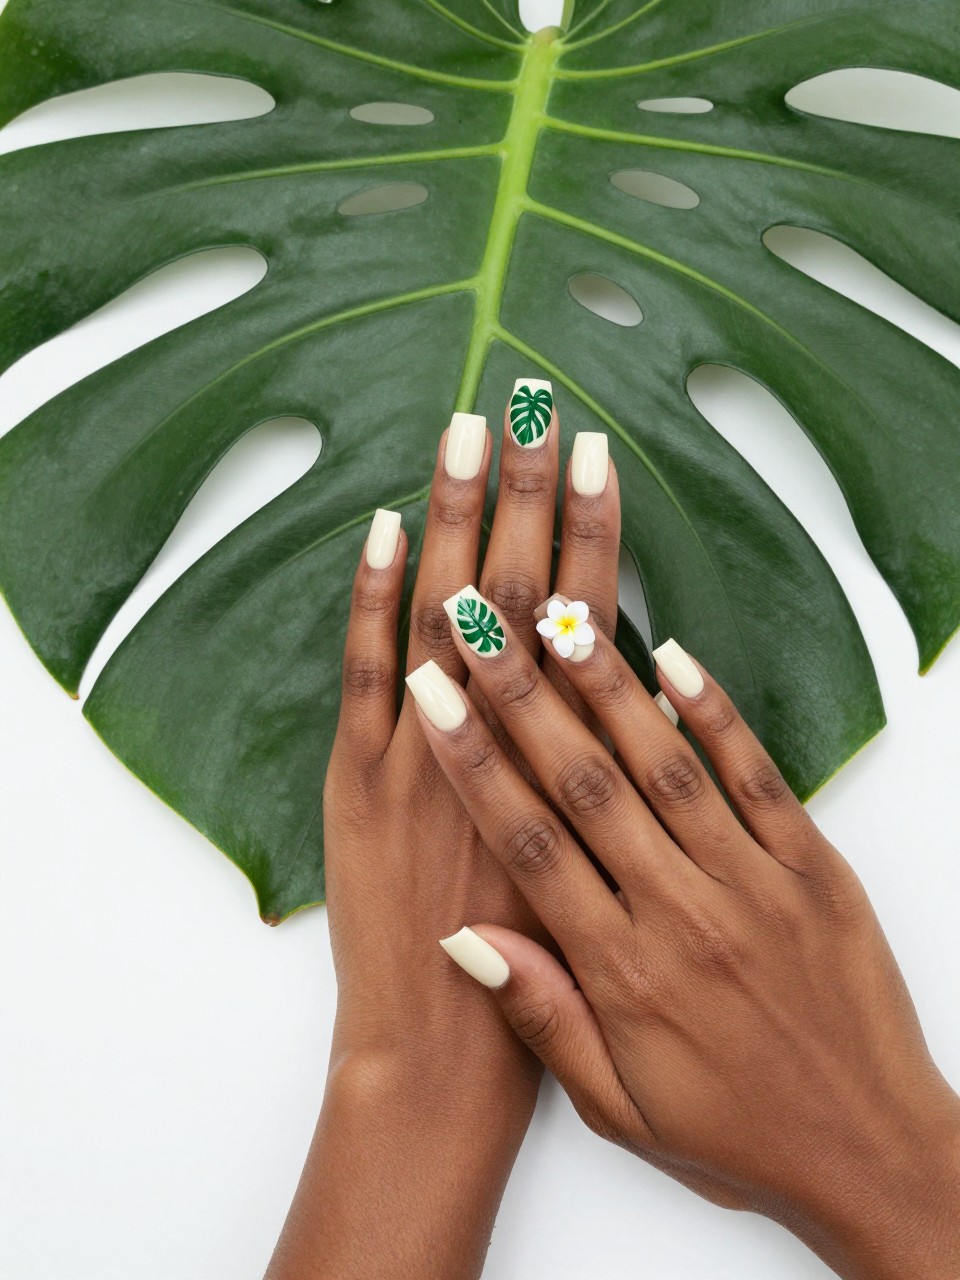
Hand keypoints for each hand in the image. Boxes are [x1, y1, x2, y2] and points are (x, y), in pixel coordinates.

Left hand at [267, 392, 621, 1279]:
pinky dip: (375, 599)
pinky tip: (388, 528)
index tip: (595, 461)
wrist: (447, 1061)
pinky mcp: (363, 784)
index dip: (592, 535)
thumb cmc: (553, 981)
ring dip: (460, 519)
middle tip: (535, 404)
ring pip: (450, 615)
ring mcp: (427, 757)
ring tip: (469, 431)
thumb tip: (641, 695)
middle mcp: (506, 745)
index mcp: (574, 766)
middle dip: (530, 493)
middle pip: (524, 594)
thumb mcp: (624, 873)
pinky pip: (366, 672)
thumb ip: (630, 793)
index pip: (588, 622)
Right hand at [409, 593, 959, 1279]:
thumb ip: (544, 1015)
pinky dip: (717, 715)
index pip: (529, 844)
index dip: (474, 762)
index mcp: (624, 971)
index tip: (434, 697)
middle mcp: (683, 915)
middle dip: (522, 697)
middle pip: (586, 785)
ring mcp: (754, 885)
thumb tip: (468, 937)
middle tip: (476, 623)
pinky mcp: (814, 869)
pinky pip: (758, 778)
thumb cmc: (738, 1135)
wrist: (871, 1153)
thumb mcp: (619, 1108)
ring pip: (664, 766)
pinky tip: (677, 658)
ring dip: (607, 686)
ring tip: (558, 616)